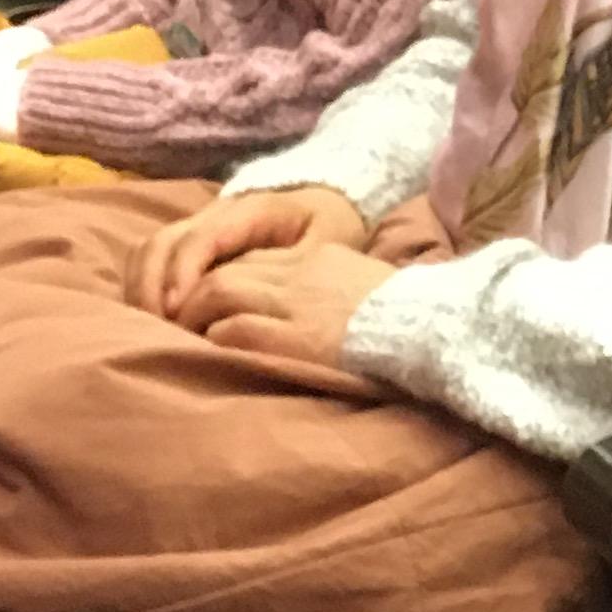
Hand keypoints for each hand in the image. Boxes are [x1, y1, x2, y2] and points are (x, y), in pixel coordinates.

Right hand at [131, 185, 366, 324]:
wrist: (329, 199)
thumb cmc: (330, 226)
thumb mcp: (327, 242)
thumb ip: (290, 267)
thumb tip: (247, 299)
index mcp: (249, 209)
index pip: (200, 238)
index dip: (182, 273)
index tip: (177, 312)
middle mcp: (215, 213)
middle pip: (161, 241)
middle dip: (151, 286)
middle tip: (158, 331)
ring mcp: (198, 226)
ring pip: (148, 248)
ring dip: (141, 288)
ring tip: (150, 329)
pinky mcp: (190, 243)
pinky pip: (150, 258)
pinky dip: (142, 286)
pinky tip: (153, 320)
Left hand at [178, 241, 392, 367]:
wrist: (430, 327)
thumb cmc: (408, 315)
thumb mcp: (365, 283)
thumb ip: (330, 286)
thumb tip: (310, 307)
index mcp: (318, 258)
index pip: (253, 258)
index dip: (221, 278)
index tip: (207, 302)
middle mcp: (299, 274)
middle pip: (228, 271)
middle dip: (196, 296)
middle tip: (182, 321)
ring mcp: (294, 304)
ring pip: (221, 293)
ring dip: (196, 316)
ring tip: (186, 337)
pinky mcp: (292, 339)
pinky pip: (235, 331)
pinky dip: (215, 340)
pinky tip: (209, 353)